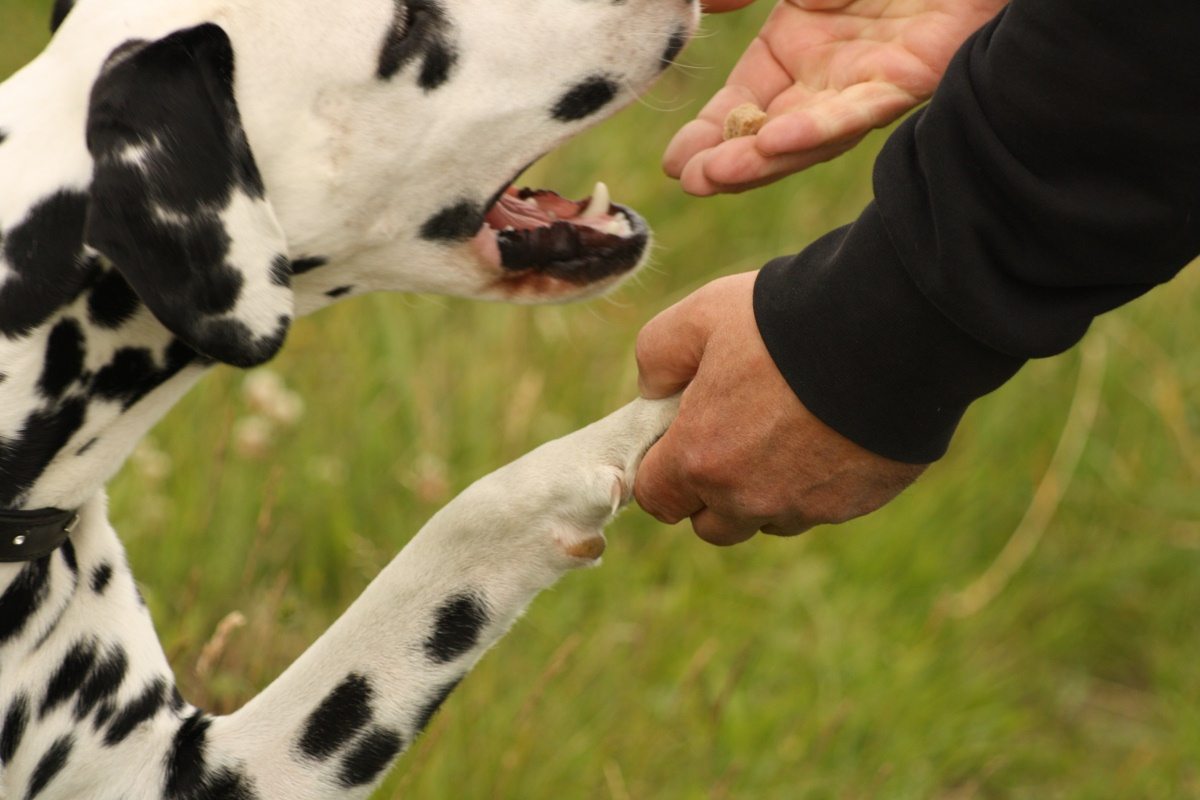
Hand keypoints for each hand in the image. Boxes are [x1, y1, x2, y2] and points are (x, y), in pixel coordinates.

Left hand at [633, 272, 926, 544]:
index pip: (656, 498)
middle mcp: (749, 499)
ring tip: (787, 429)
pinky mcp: (857, 503)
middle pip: (712, 524)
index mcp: (700, 459)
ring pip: (769, 519)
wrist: (889, 329)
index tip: (678, 439)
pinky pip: (822, 507)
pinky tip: (831, 431)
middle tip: (732, 434)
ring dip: (766, 491)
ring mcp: (807, 507)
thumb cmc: (783, 321)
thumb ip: (657, 358)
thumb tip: (654, 394)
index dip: (661, 470)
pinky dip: (817, 481)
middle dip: (711, 491)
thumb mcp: (698, 317)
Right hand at [667, 0, 1008, 194]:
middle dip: (731, 162)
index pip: (742, 105)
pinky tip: (777, 141)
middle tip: (691, 182)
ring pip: (815, 135)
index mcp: (797, 44)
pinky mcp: (916, 72)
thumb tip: (698, 6)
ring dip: (766, 160)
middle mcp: (831, 73)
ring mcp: (872, 78)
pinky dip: (821, 127)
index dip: (706, 136)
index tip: (673, 165)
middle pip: (773, 133)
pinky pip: (862, 109)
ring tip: (719, 176)